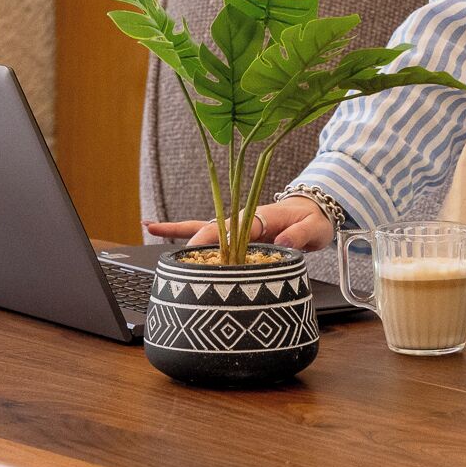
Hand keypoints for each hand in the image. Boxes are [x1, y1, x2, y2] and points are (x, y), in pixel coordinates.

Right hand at [146, 196, 332, 251]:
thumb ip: (300, 235)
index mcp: (260, 216)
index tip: (201, 255)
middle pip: (211, 228)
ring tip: (150, 226)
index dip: (216, 242)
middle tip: (170, 257)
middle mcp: (243, 219)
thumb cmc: (314, 219)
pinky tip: (163, 231)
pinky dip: (187, 234)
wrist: (315, 209)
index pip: (233, 230)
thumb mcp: (314, 228)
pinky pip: (208, 234)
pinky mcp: (236, 233)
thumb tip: (283, 243)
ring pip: (203, 227)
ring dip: (178, 229)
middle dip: (190, 241)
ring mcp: (237, 225)